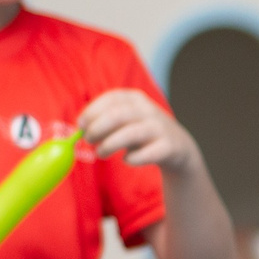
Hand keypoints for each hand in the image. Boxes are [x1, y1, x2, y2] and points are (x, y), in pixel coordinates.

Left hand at [79, 89, 200, 174]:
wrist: (178, 147)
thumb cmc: (142, 133)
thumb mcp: (124, 121)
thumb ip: (103, 121)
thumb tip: (79, 128)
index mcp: (135, 98)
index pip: (110, 99)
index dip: (92, 111)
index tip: (81, 126)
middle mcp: (148, 110)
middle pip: (117, 115)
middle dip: (97, 129)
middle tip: (88, 140)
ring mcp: (160, 128)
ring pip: (131, 134)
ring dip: (110, 145)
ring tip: (101, 153)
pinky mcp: (169, 147)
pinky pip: (148, 154)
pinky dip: (133, 159)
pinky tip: (127, 160)